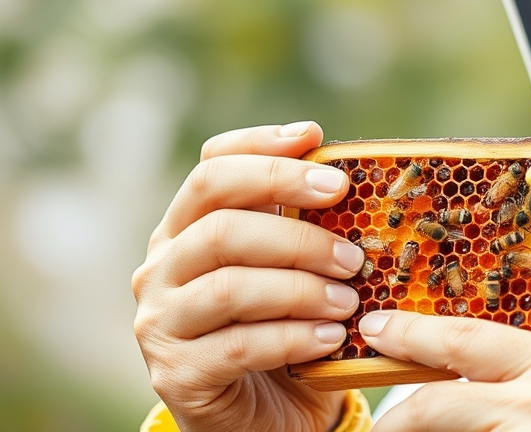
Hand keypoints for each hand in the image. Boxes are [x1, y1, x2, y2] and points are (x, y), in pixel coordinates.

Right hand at [132, 122, 362, 431]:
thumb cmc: (287, 326)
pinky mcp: (176, 375)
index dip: (263, 147)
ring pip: (229, 287)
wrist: (266, 413)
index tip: (318, 141)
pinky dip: (293, 337)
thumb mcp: (296, 268)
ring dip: (301, 289)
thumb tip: (347, 169)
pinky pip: (237, 347)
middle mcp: (162, 267)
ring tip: (349, 300)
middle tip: (354, 253)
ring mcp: (161, 322)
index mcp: (188, 227)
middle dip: (298, 232)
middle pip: (221, 224)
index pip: (212, 168)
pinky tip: (331, 338)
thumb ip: (308, 221)